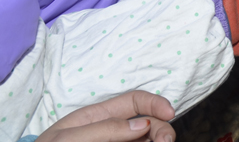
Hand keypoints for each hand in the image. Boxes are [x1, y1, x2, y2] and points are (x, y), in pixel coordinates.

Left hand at [35, 91, 175, 141]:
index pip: (135, 101)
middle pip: (148, 122)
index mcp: (98, 115)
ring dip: (158, 141)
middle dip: (162, 128)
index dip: (155, 103)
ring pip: (147, 140)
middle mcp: (111, 130)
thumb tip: (144, 124)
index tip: (170, 114)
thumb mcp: (68, 139)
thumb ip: (106, 129)